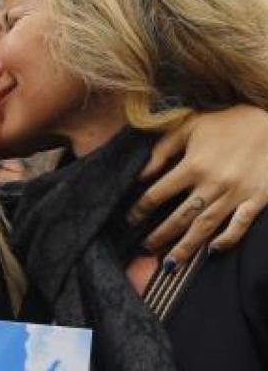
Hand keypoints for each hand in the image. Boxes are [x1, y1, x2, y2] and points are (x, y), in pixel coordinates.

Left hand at [128, 105, 267, 266]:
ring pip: (206, 227)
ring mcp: (236, 194)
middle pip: (180, 217)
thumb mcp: (189, 126)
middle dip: (160, 235)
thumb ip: (162, 149)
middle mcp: (212, 183)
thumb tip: (141, 174)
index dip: (140, 209)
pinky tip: (213, 252)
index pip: (157, 194)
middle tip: (145, 247)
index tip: (130, 219)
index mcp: (193, 165)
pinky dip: (228, 240)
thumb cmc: (226, 123)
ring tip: (169, 263)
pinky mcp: (258, 199)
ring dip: (186, 247)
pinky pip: (241, 225)